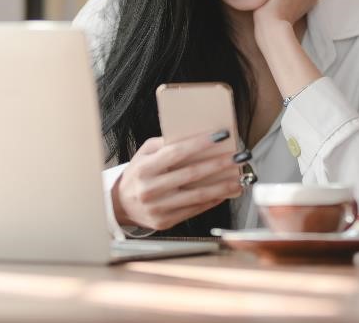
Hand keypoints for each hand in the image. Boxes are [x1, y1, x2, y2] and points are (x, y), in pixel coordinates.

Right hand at [112, 131, 247, 230]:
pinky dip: (212, 200)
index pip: (177, 153)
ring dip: (222, 186)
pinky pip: (195, 209)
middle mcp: (150, 189)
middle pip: (192, 174)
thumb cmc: (137, 174)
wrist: (120, 205)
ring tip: (239, 178)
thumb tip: (195, 137)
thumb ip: (164, 144)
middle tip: (239, 156)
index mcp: (144, 168)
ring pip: (197, 195)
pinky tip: (225, 192)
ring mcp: (158, 208)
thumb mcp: (144, 154)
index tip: (222, 136)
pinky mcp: (165, 221)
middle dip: (219, 164)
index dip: (201, 144)